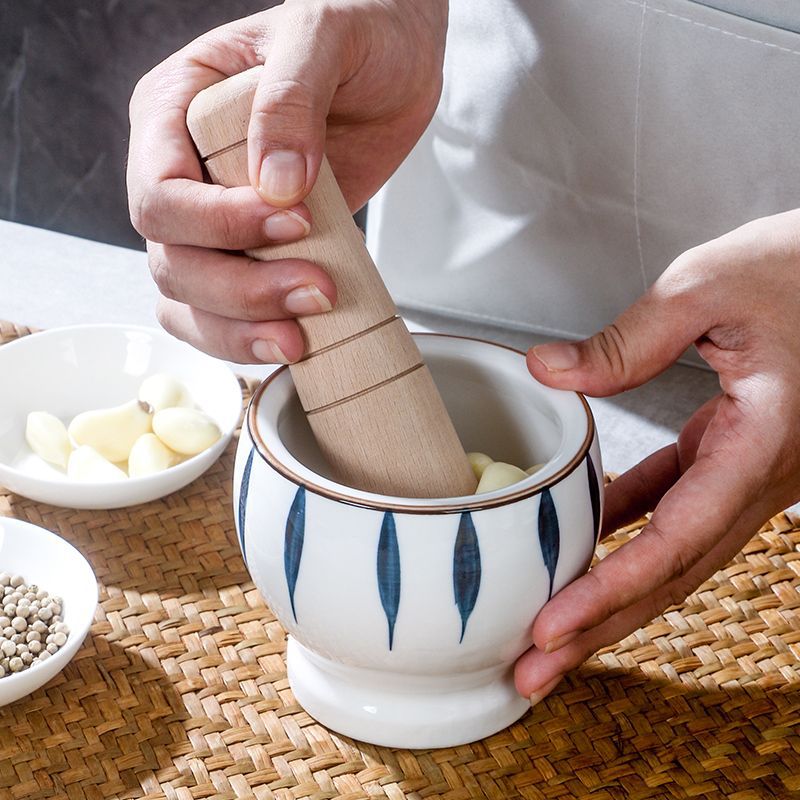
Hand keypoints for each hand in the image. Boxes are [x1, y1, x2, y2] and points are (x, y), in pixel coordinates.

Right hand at [127, 0, 446, 361]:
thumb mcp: (323, 34)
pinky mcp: (257, 251)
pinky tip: (293, 341)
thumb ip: (290, 99)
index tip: (295, 222)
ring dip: (240, 328)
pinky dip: (248, 336)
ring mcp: (218, 219)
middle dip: (238, 288)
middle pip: (171, 259)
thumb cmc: (355, 25)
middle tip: (315, 292)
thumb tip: (276, 184)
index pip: (161, 193)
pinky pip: (224, 312)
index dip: (219, 223)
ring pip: (188, 298)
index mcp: (175, 111)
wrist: (396, 58)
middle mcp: (186, 173)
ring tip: (301, 336)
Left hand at [516, 209, 799, 702]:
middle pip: (671, 575)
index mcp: (761, 444)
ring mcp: (744, 471)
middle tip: (532, 675)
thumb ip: (628, 340)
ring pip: (670, 554)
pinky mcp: (729, 453)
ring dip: (609, 595)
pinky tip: (577, 546)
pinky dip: (622, 531)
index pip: (676, 540)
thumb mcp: (706, 288)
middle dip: (600, 628)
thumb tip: (545, 371)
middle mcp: (758, 476)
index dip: (610, 590)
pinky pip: (669, 506)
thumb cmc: (799, 267)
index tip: (551, 628)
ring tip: (548, 634)